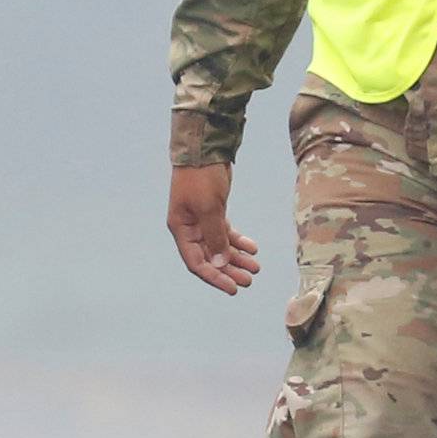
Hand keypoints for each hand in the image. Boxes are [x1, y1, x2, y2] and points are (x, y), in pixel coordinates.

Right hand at [166, 163, 260, 294]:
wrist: (205, 149)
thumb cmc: (201, 177)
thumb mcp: (209, 208)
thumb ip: (215, 237)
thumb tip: (220, 264)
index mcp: (181, 229)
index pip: (197, 262)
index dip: (215, 277)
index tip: (233, 288)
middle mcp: (189, 228)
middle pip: (210, 257)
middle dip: (229, 270)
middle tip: (249, 280)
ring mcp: (201, 220)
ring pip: (220, 246)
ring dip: (236, 257)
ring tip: (255, 267)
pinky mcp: (213, 211)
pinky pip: (225, 232)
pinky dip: (238, 241)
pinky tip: (252, 248)